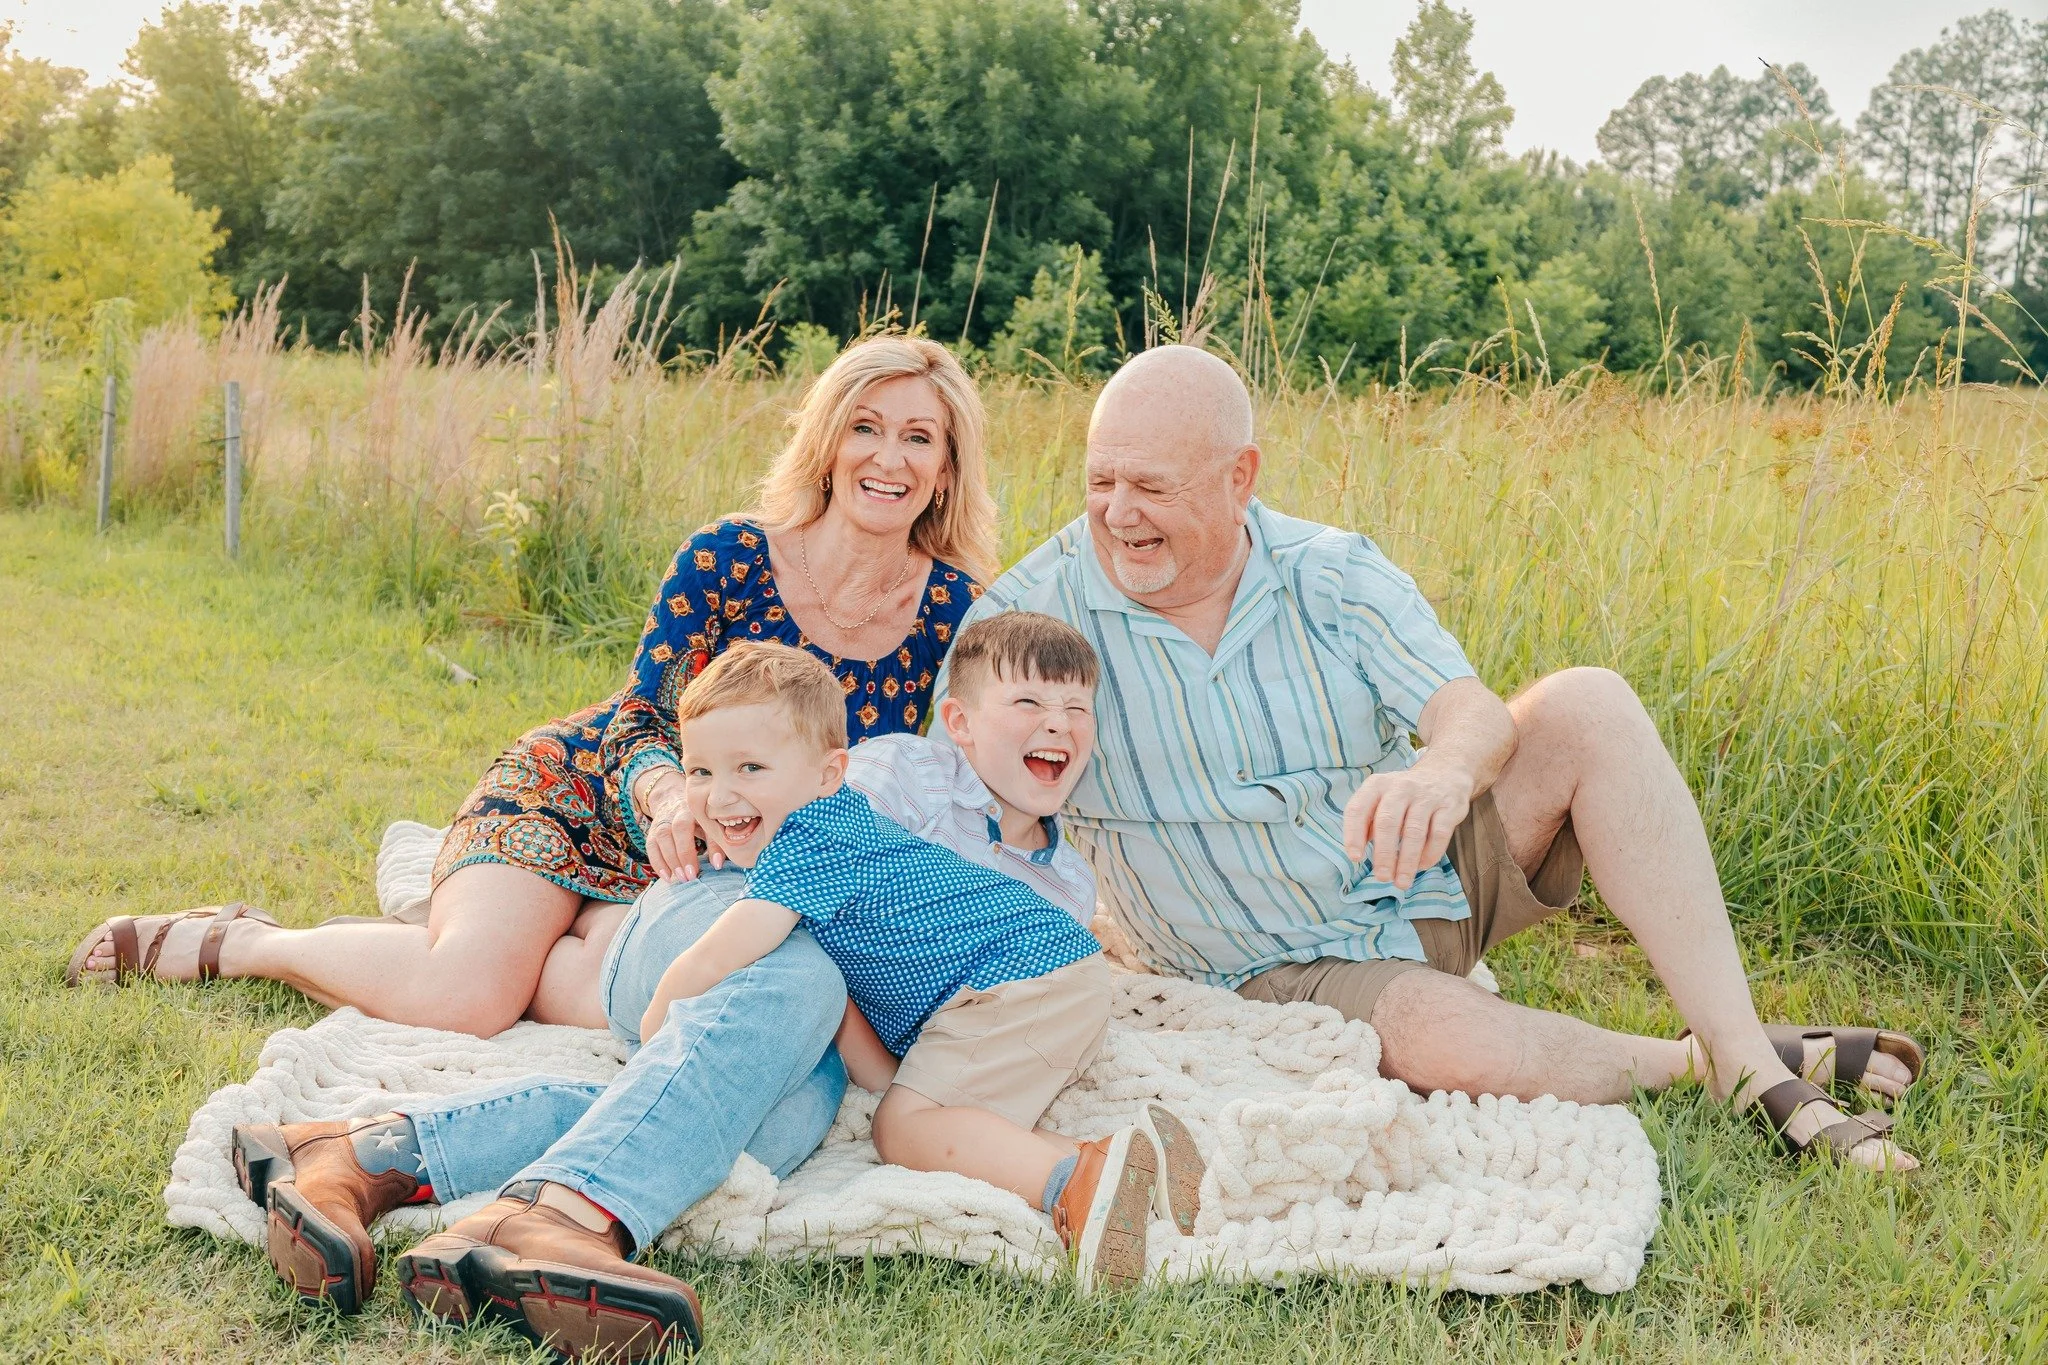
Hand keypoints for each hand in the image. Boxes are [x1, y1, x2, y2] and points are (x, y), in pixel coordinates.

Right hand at [641, 770, 719, 881]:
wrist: (671, 796)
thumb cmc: (698, 817)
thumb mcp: (709, 824)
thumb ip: (716, 841)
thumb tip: (718, 864)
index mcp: (699, 809)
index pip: (706, 826)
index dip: (713, 846)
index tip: (717, 866)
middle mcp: (680, 811)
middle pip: (680, 828)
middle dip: (685, 853)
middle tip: (692, 876)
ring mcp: (664, 820)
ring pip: (663, 837)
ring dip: (671, 860)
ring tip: (681, 878)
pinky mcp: (653, 830)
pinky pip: (651, 845)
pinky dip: (658, 862)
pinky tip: (667, 877)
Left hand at [1342, 759, 1473, 890]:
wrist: (1445, 772)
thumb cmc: (1404, 795)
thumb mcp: (1381, 799)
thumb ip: (1367, 822)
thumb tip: (1358, 853)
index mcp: (1377, 785)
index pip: (1358, 808)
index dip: (1354, 834)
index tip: (1355, 858)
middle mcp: (1400, 787)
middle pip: (1388, 822)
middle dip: (1384, 853)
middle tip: (1382, 877)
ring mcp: (1426, 796)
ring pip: (1414, 831)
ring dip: (1406, 861)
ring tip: (1401, 882)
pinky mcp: (1449, 806)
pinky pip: (1439, 834)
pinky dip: (1429, 854)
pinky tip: (1421, 866)